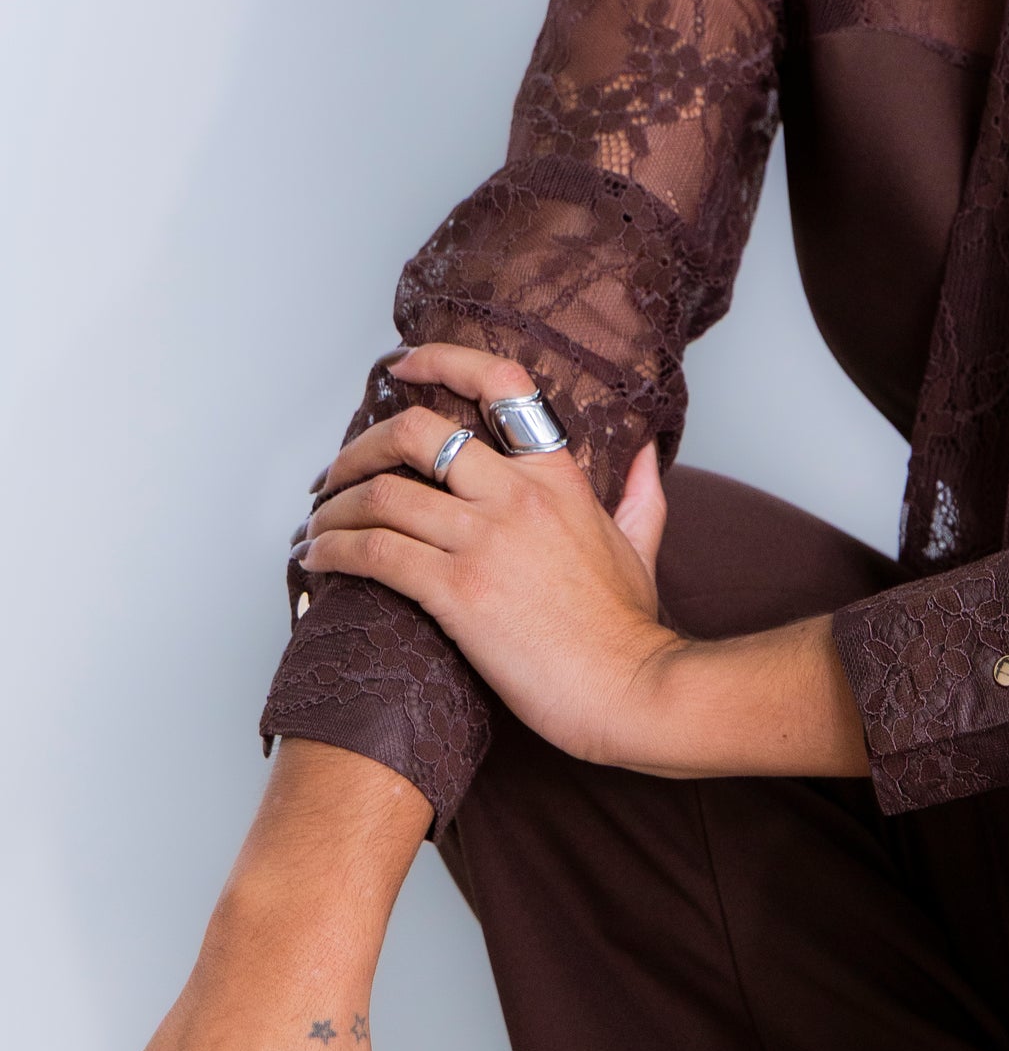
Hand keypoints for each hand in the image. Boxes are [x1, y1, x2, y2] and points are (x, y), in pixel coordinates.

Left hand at [300, 343, 679, 766]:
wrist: (628, 688)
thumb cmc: (627, 627)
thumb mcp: (641, 543)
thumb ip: (641, 490)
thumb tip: (647, 452)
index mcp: (555, 476)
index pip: (501, 385)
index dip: (442, 361)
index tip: (403, 367)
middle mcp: (515, 495)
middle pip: (414, 433)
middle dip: (360, 448)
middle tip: (337, 473)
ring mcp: (483, 542)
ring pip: (381, 495)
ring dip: (334, 508)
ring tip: (318, 526)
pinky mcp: (457, 592)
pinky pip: (375, 553)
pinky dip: (334, 551)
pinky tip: (321, 559)